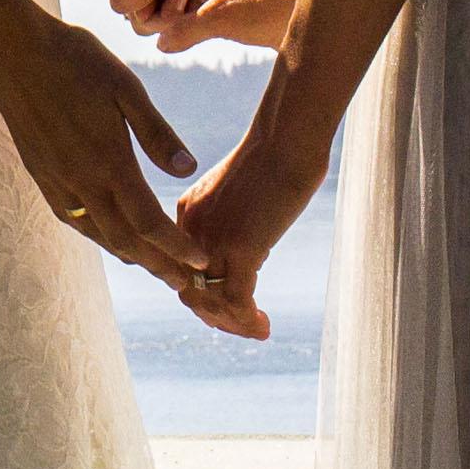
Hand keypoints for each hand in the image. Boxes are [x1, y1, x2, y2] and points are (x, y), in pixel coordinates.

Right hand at [0, 11, 220, 303]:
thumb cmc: (75, 59)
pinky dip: (99, 235)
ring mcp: (57, 181)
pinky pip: (73, 220)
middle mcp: (81, 181)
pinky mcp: (40, 175)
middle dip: (158, 266)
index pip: (148, 223)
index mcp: (108, 161)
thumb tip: (187, 170)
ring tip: (154, 265)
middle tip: (184, 283)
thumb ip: (156, 133)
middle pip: (125, 242)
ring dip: (130, 255)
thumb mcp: (126, 87)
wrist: (12, 49)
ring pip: (98, 235)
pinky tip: (110, 232)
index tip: (201, 263)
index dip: (177, 248)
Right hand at [127, 0, 302, 54]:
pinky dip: (182, 23)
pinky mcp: (223, 8)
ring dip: (168, 12)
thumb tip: (159, 43)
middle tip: (163, 16)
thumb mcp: (220, 19)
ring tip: (177, 30)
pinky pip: (191, 11)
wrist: (305, 16)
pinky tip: (186, 40)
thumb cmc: (267, 8)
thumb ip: (185, 29)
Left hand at [172, 128, 320, 342]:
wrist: (286, 139)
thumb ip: (234, 219)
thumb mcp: (240, 193)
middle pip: (190, 290)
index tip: (228, 308)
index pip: (183, 268)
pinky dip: (247, 321)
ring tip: (257, 329)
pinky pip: (236, 300)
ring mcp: (214, 239)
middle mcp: (192, 229)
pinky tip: (263, 326)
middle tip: (243, 326)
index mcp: (189, 212)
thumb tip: (253, 247)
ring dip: (232, 325)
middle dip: (215, 316)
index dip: (203, 295)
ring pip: (210, 302)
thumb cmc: (274, 159)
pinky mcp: (241, 248)